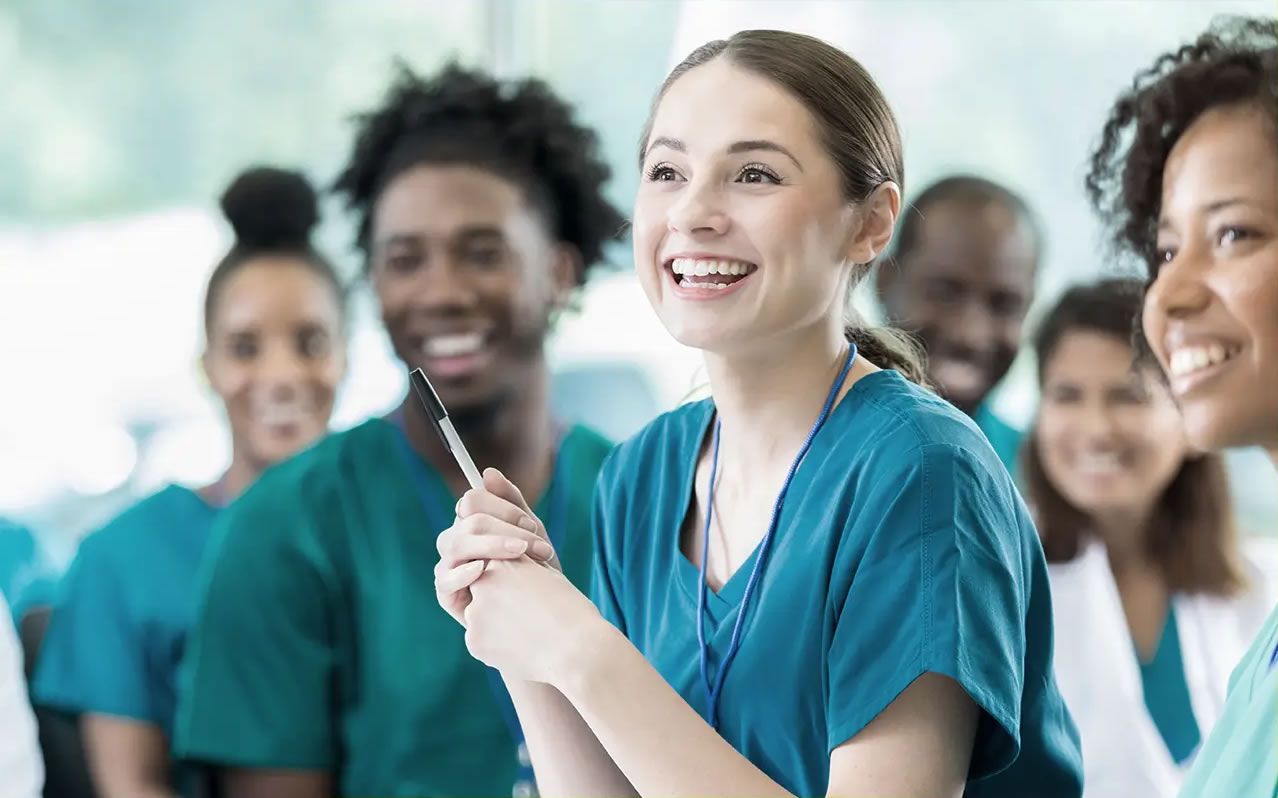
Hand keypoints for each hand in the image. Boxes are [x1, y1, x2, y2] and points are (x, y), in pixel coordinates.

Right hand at [434, 468, 558, 626]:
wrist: (543, 613)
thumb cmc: (536, 569)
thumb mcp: (531, 533)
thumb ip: (512, 502)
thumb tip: (487, 472)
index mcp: (472, 522)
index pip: (472, 500)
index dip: (502, 508)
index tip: (531, 524)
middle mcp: (457, 541)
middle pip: (468, 522)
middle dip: (506, 529)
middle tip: (538, 546)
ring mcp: (449, 566)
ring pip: (456, 544)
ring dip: (492, 545)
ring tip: (521, 554)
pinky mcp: (446, 594)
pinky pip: (445, 579)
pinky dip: (463, 572)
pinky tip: (483, 569)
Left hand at [464, 557, 605, 684]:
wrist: (578, 650)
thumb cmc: (571, 611)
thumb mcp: (549, 576)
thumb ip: (523, 569)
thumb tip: (513, 567)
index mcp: (502, 563)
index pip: (496, 570)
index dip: (514, 585)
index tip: (532, 598)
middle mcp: (483, 584)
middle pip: (484, 593)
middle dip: (499, 604)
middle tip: (529, 618)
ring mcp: (475, 615)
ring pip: (480, 619)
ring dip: (496, 625)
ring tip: (528, 634)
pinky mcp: (474, 643)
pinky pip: (481, 642)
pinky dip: (497, 646)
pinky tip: (521, 648)